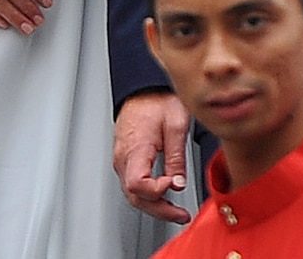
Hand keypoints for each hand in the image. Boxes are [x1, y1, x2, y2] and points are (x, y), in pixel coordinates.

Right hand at [113, 92, 191, 223]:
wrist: (143, 87)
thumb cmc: (157, 100)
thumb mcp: (176, 124)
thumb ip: (176, 157)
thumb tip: (178, 184)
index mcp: (135, 148)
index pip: (138, 185)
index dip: (156, 192)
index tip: (173, 186)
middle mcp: (123, 156)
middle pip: (134, 196)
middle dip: (159, 210)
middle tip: (181, 215)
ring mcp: (122, 158)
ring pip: (132, 193)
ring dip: (154, 206)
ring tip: (176, 211)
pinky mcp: (125, 158)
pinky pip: (132, 184)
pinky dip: (148, 195)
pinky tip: (163, 197)